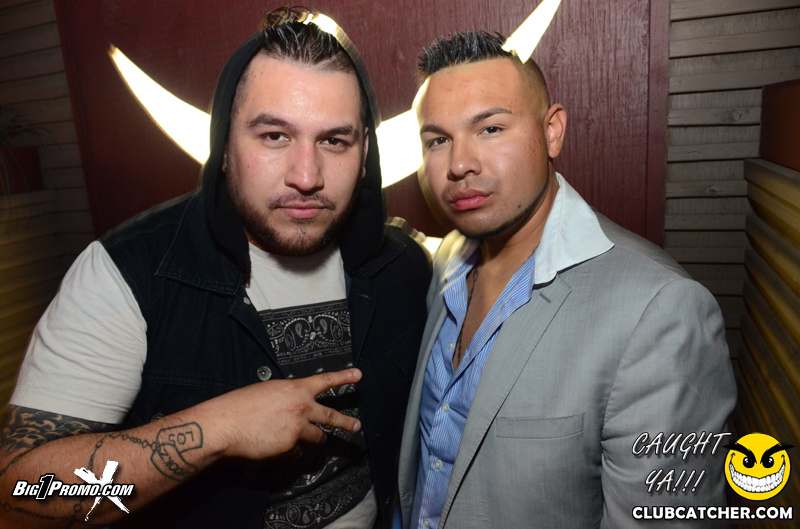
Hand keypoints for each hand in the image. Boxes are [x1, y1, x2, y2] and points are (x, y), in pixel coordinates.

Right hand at [207, 368, 362, 459]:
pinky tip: (277, 447)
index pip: (325, 381)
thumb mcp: (267, 391)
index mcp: (295, 389)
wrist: (225, 425)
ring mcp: (298, 428)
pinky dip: (291, 451)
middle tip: (356, 426)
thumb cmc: (239, 406)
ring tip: (314, 442)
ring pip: (316, 437)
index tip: (358, 375)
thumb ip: (286, 399)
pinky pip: (297, 451)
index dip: (344, 377)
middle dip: (347, 422)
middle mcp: (301, 407)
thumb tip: (294, 409)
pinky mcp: (291, 447)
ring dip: (314, 440)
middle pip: (331, 416)